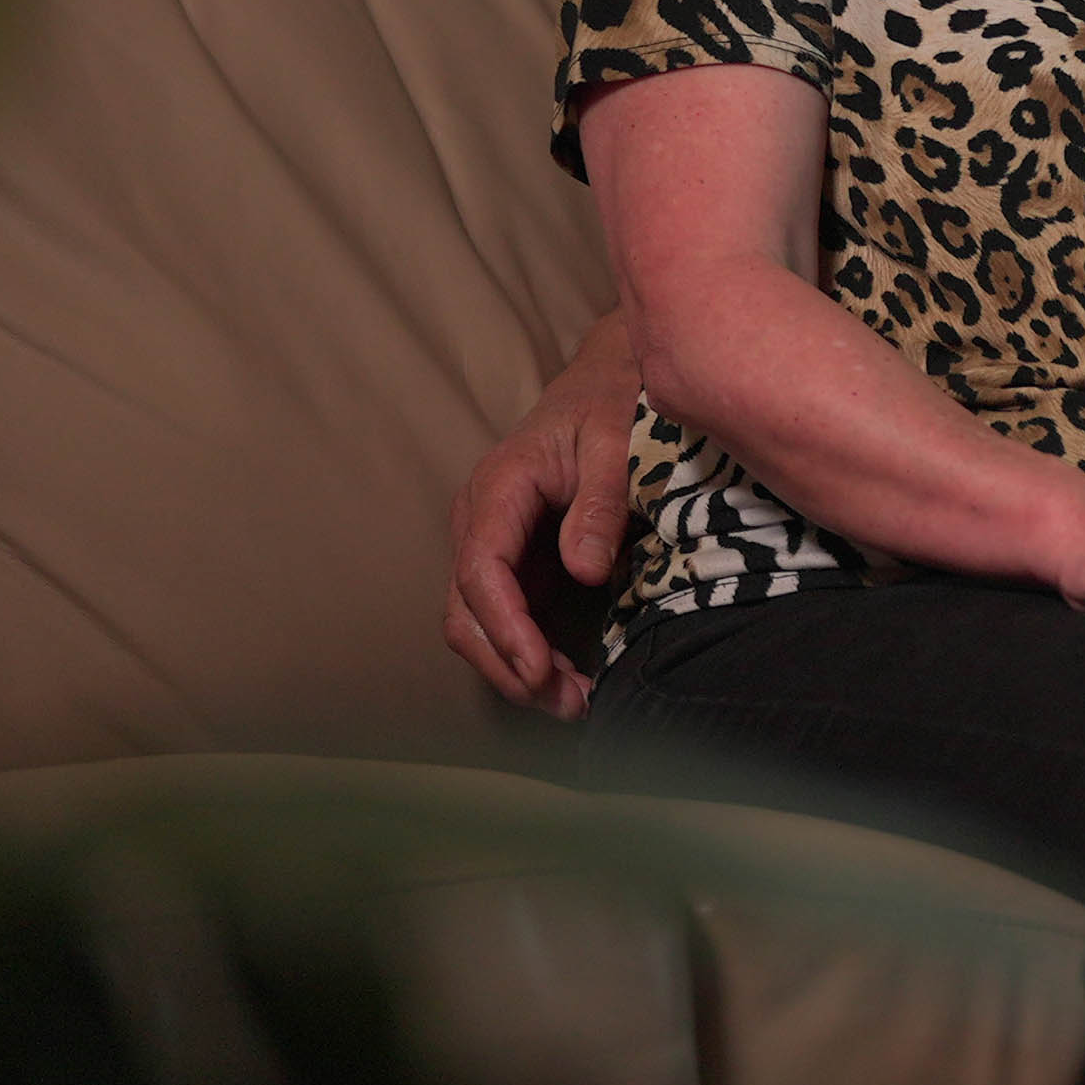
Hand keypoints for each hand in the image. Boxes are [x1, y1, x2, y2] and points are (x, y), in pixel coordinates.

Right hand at [444, 310, 640, 716]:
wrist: (609, 381)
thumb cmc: (613, 401)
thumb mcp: (618, 439)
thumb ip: (600, 500)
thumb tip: (582, 571)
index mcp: (500, 487)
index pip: (480, 571)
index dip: (505, 628)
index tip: (538, 669)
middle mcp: (482, 520)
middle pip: (467, 612)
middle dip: (509, 665)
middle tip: (567, 703)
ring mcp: (494, 544)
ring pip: (479, 625)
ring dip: (517, 671)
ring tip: (573, 703)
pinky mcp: (516, 563)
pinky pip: (507, 621)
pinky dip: (531, 656)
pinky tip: (569, 681)